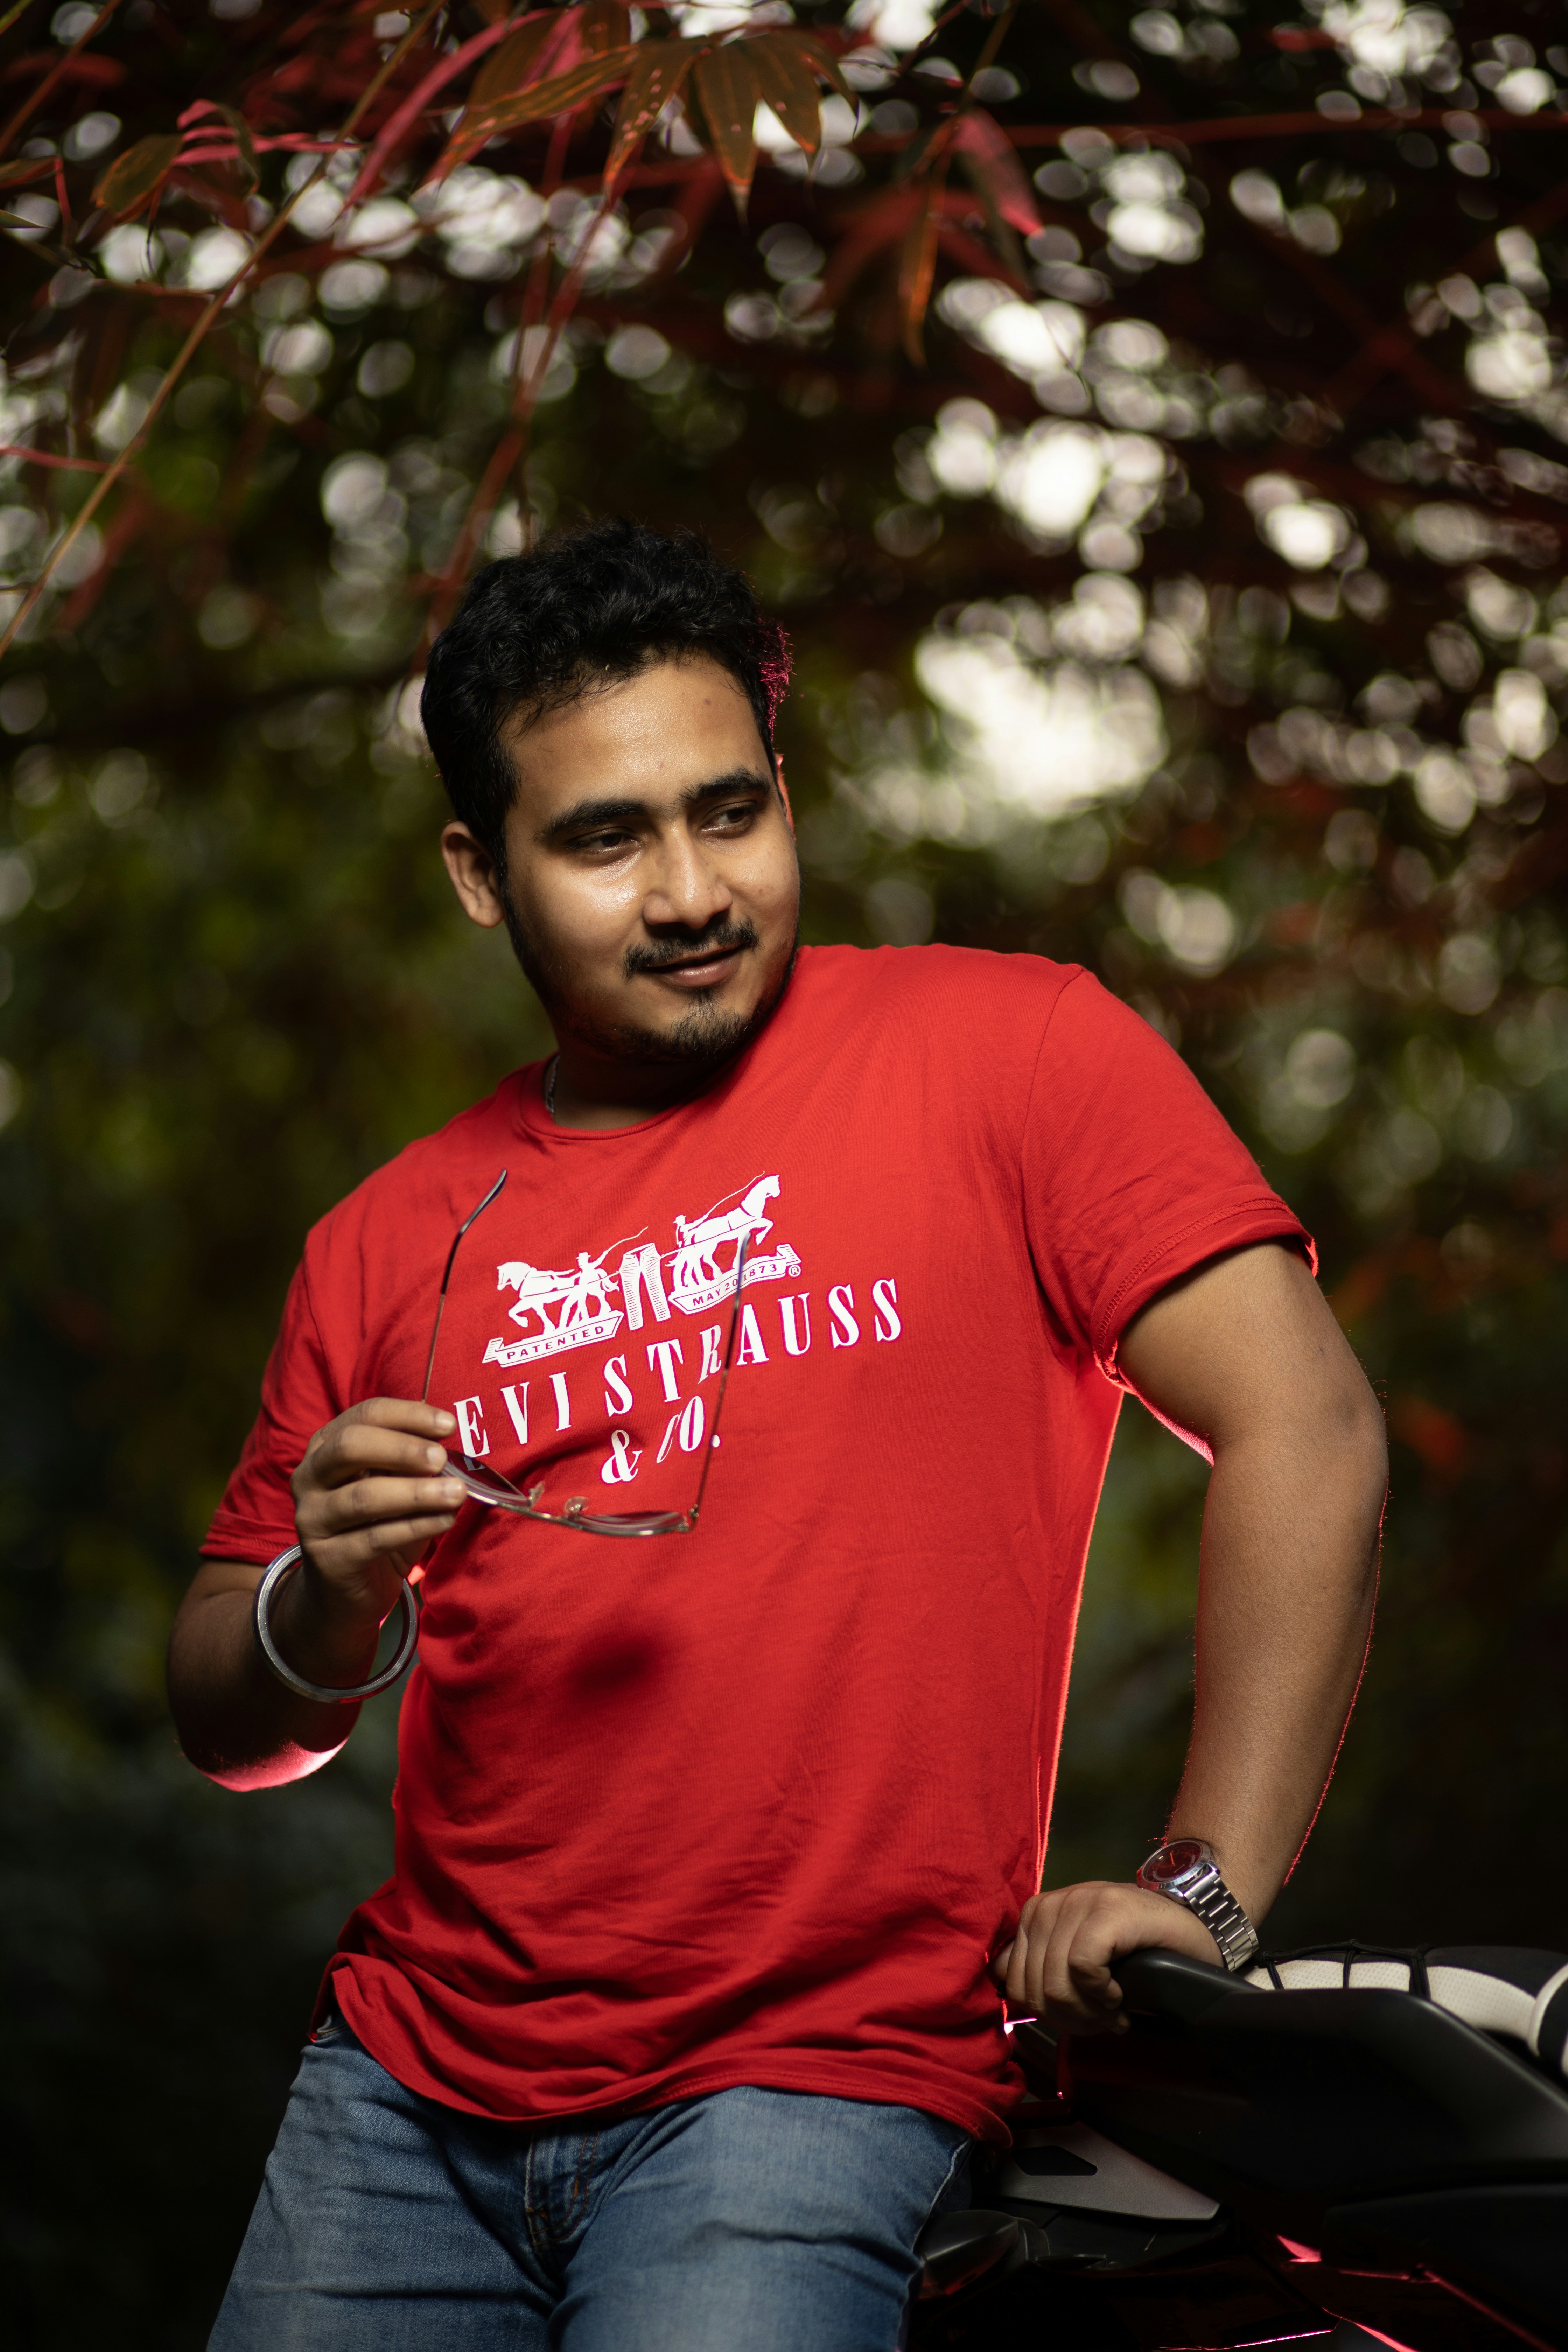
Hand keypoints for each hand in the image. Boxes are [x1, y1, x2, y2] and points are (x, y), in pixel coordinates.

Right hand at [288, 1398, 465, 1648]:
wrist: (346, 1593)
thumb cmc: (377, 1527)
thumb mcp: (396, 1487)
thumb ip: (416, 1465)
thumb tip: (454, 1449)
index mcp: (326, 1446)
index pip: (365, 1415)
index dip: (407, 1415)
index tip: (448, 1424)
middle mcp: (310, 1477)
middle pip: (350, 1446)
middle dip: (402, 1448)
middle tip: (442, 1458)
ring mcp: (312, 1519)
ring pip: (364, 1497)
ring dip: (416, 1493)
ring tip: (457, 1494)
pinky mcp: (327, 1560)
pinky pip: (375, 1538)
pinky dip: (416, 1527)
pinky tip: (445, 1521)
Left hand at [992, 1880, 1223, 2035]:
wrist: (1189, 1926)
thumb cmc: (1133, 1947)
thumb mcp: (1076, 1953)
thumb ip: (1039, 1964)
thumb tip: (1000, 1982)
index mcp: (1035, 1914)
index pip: (1012, 1981)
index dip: (1045, 2014)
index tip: (1078, 2018)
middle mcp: (1050, 1903)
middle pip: (1034, 1989)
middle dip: (1069, 2019)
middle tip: (1101, 2020)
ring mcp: (1078, 1902)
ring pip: (1056, 1985)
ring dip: (1088, 2014)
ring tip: (1112, 2010)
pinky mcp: (1107, 1911)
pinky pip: (1083, 1969)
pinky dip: (1103, 1995)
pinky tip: (1119, 1995)